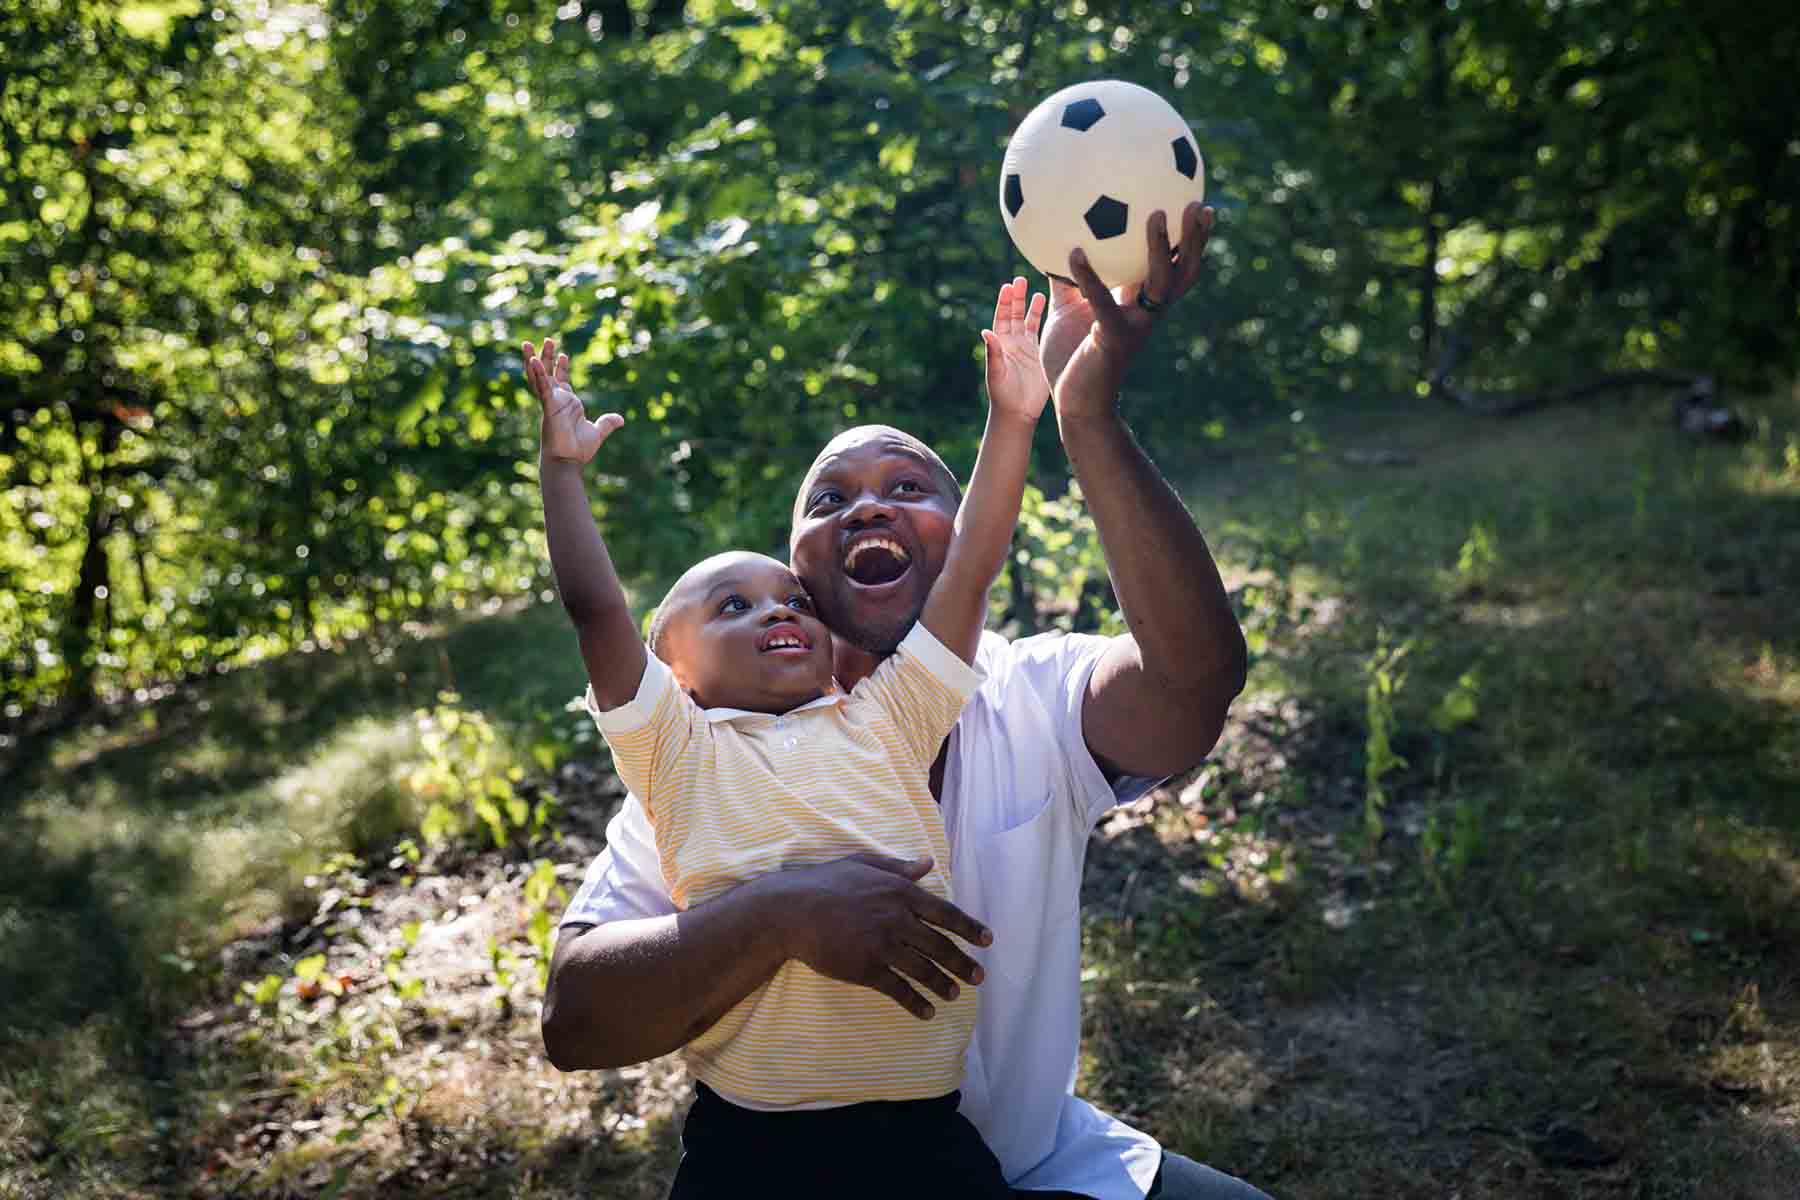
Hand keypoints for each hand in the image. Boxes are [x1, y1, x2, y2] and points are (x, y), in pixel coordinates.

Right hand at [522, 337, 623, 462]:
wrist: (569, 461)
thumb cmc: (578, 449)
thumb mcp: (597, 432)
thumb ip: (607, 423)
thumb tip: (620, 419)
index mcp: (566, 404)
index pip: (561, 381)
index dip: (561, 368)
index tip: (563, 355)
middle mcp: (556, 401)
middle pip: (547, 374)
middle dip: (545, 357)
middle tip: (547, 340)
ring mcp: (550, 403)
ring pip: (538, 378)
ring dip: (534, 360)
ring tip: (528, 344)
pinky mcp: (548, 408)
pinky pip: (542, 389)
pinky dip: (538, 375)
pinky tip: (533, 361)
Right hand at [776, 853, 991, 1019]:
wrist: (792, 911)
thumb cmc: (827, 883)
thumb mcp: (865, 864)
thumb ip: (899, 868)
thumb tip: (928, 863)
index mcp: (900, 892)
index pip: (945, 913)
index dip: (969, 928)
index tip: (987, 941)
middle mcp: (897, 920)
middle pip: (939, 945)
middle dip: (962, 963)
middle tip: (978, 977)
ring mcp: (882, 946)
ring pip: (923, 969)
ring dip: (942, 984)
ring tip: (954, 994)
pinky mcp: (866, 969)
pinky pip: (898, 989)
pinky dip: (915, 1002)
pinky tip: (926, 1012)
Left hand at [980, 276, 1048, 423]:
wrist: (1018, 412)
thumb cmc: (1003, 395)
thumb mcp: (996, 372)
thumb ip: (993, 352)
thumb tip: (985, 331)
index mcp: (1000, 345)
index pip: (1001, 318)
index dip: (1003, 302)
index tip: (1007, 286)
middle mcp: (1012, 343)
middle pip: (1014, 314)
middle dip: (1017, 297)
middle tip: (1020, 279)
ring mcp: (1026, 348)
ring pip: (1028, 321)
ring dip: (1031, 306)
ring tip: (1037, 291)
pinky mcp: (1038, 354)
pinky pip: (1040, 332)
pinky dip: (1043, 319)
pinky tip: (1048, 306)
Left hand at [1041, 203, 1213, 415]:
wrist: (1076, 403)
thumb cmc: (1073, 357)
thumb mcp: (1069, 310)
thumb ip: (1068, 280)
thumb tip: (1056, 242)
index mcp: (1142, 304)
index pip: (1175, 267)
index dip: (1191, 240)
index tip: (1198, 204)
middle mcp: (1147, 313)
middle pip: (1183, 271)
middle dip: (1195, 238)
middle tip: (1198, 203)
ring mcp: (1135, 325)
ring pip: (1158, 282)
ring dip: (1160, 248)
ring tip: (1156, 214)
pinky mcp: (1112, 337)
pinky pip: (1102, 301)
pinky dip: (1089, 276)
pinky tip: (1074, 253)